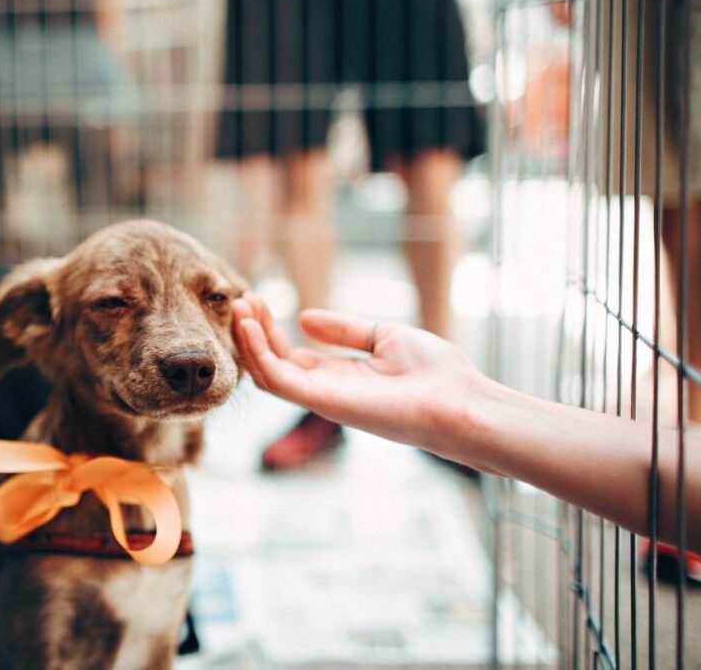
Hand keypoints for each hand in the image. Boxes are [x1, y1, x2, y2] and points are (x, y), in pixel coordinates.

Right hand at [232, 293, 495, 458]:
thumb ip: (345, 330)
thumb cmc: (435, 373)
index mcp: (339, 376)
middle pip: (272, 362)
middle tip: (240, 299)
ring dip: (248, 340)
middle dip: (253, 331)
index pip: (289, 355)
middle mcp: (325, 390)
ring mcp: (322, 398)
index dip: (268, 328)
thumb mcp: (385, 336)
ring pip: (266, 373)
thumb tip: (304, 318)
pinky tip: (250, 326)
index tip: (256, 298)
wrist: (460, 401)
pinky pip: (278, 379)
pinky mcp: (323, 401)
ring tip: (239, 306)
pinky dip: (258, 353)